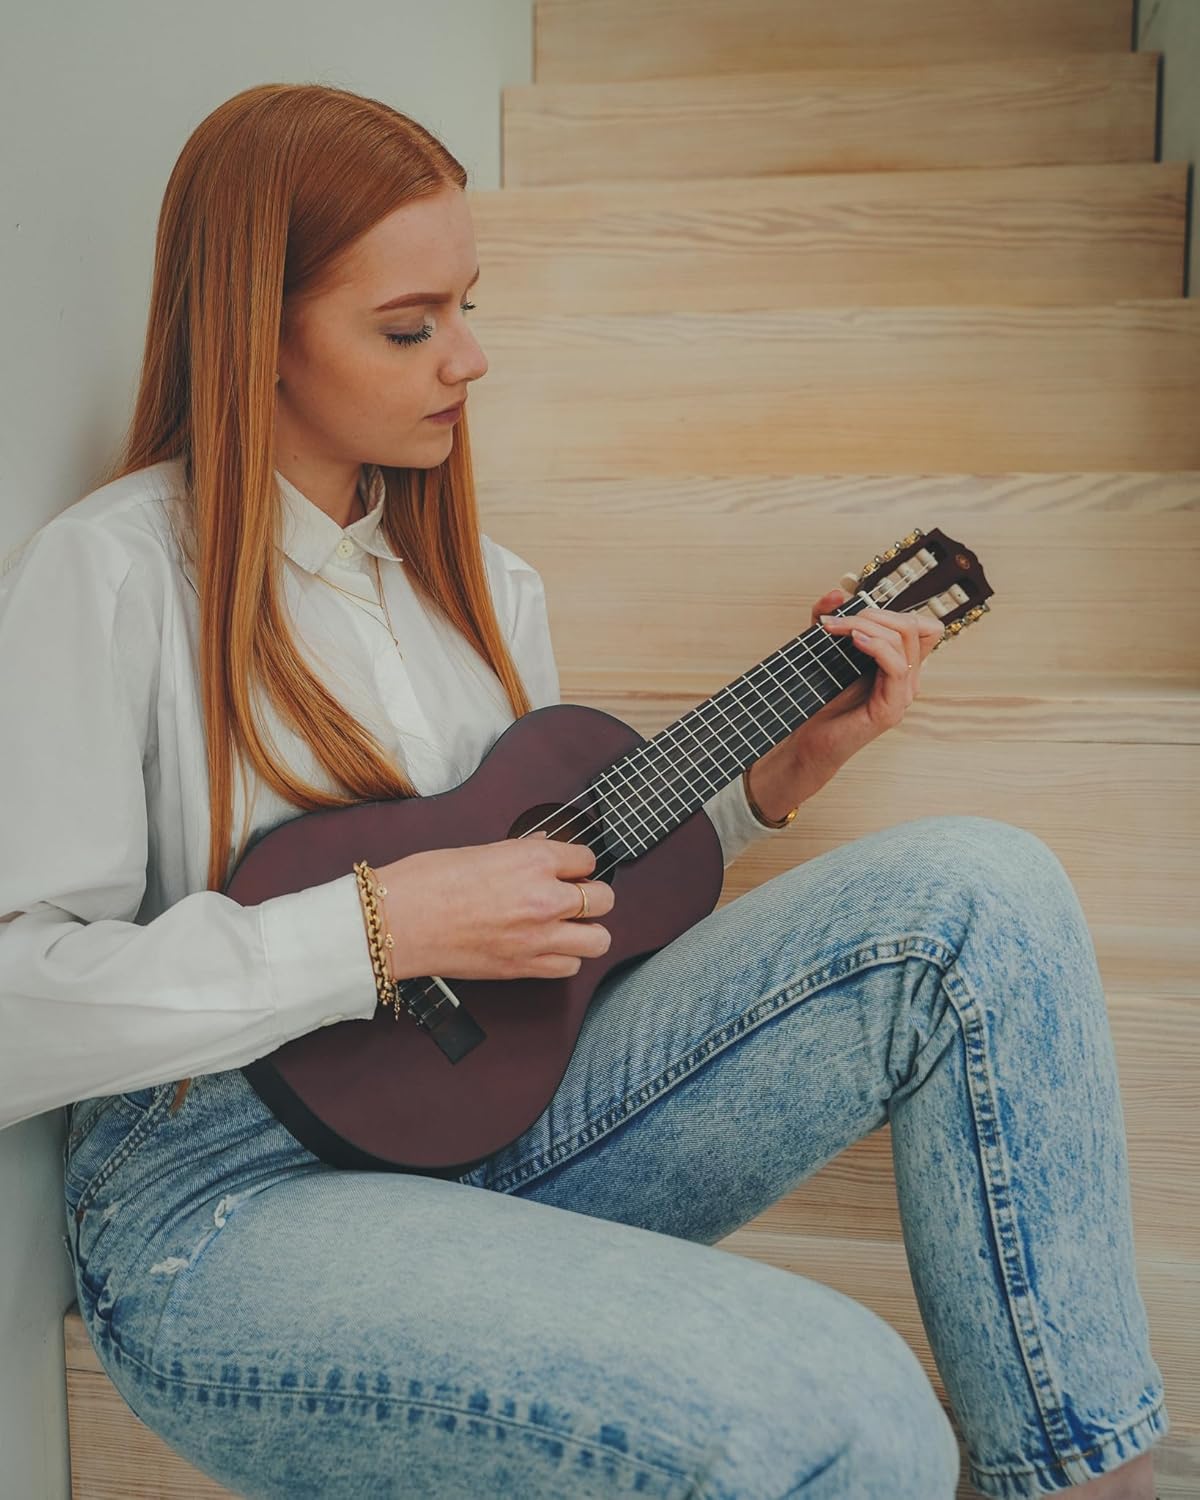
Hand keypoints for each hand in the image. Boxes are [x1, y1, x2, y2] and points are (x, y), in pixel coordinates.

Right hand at [376, 833, 614, 981]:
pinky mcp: (523, 967)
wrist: (398, 921)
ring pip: (599, 940)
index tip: (569, 868)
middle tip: (574, 896)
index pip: (587, 859)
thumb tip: (543, 848)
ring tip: (567, 926)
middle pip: (604, 899)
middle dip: (593, 896)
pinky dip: (564, 958)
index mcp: (533, 861)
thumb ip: (521, 853)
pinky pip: (570, 967)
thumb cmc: (427, 881)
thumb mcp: (481, 850)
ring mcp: (537, 937)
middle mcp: (544, 899)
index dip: (578, 864)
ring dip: (586, 931)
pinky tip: (546, 947)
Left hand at [783, 586, 944, 772]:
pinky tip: (853, 640)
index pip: (922, 625)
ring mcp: (903, 694)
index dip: (894, 610)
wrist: (808, 741)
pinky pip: (896, 665)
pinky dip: (875, 645)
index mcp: (900, 664)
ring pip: (905, 639)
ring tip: (836, 628)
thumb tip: (838, 591)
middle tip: (837, 620)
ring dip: (867, 625)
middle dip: (874, 613)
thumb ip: (830, 618)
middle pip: (914, 625)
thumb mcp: (823, 649)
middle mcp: (908, 678)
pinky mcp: (891, 709)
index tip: (855, 612)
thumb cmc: (820, 699)